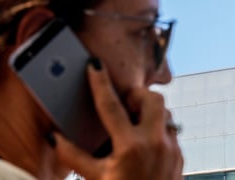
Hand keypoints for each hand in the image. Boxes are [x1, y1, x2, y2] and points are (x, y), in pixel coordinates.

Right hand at [54, 58, 182, 179]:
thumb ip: (73, 156)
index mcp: (130, 147)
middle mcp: (155, 144)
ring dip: (150, 112)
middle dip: (137, 95)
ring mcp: (171, 149)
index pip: (110, 106)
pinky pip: (170, 130)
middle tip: (125, 104)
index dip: (99, 83)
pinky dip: (158, 129)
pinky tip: (146, 142)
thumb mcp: (95, 177)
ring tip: (135, 123)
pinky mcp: (180, 156)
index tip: (95, 65)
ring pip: (166, 113)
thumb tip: (54, 137)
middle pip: (152, 99)